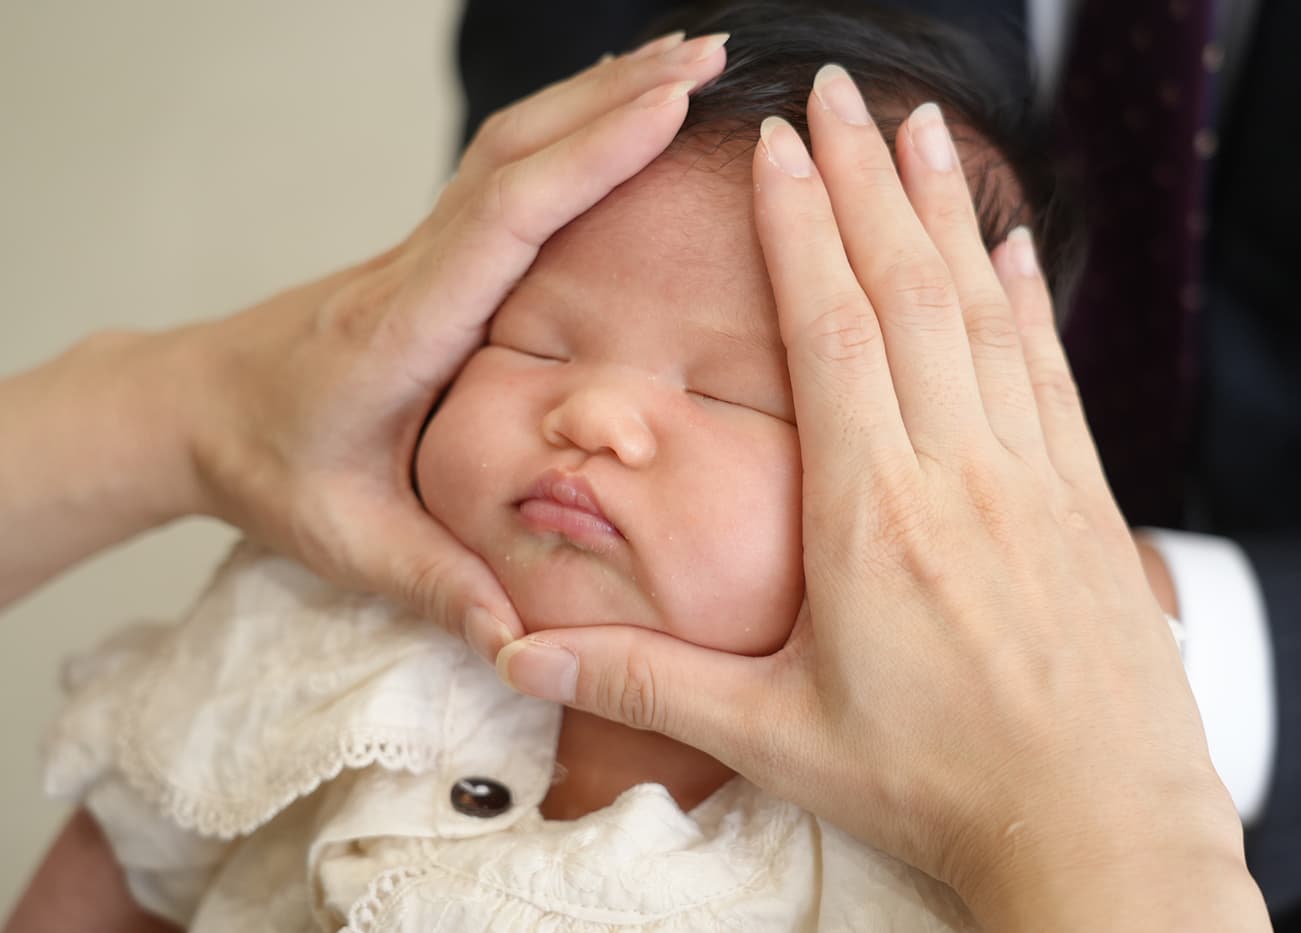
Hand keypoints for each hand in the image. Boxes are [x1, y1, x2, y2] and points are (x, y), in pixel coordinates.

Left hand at [177, 34, 727, 646]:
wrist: (194, 404)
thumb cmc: (268, 467)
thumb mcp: (347, 540)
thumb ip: (437, 583)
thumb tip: (521, 642)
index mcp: (403, 328)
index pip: (502, 221)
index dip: (587, 159)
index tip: (668, 106)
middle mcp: (418, 269)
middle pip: (515, 153)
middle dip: (616, 98)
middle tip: (714, 57)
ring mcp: (425, 250)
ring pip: (511, 144)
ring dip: (598, 94)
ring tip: (690, 59)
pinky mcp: (436, 251)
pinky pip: (507, 168)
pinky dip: (571, 124)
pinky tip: (618, 111)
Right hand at [494, 66, 1265, 928]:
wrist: (1097, 833)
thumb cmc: (938, 789)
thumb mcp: (775, 739)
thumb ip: (643, 681)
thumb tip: (522, 652)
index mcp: (873, 520)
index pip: (833, 335)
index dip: (802, 230)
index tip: (781, 148)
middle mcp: (959, 476)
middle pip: (909, 294)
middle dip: (866, 182)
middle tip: (838, 94)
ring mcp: (1034, 483)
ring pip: (987, 316)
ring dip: (949, 214)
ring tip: (922, 130)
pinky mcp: (1085, 507)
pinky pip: (1052, 376)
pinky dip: (1029, 299)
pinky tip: (1016, 247)